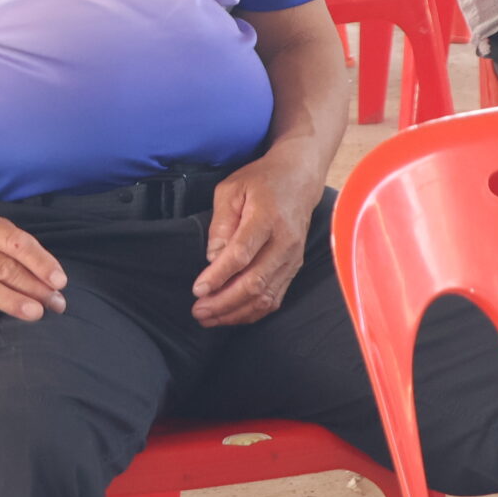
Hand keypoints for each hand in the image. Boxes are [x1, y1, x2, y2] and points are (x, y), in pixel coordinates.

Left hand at [191, 153, 319, 326]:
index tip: (198, 289)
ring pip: (266, 296)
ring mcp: (292, 258)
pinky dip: (253, 312)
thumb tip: (213, 259)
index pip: (242, 253)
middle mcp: (284, 242)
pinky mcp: (294, 268)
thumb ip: (221, 224)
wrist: (299, 178)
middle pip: (254, 282)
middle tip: (198, 310)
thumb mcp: (231, 189)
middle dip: (223, 302)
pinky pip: (275, 298)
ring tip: (209, 318)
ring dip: (236, 312)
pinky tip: (232, 315)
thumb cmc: (261, 181)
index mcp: (266, 218)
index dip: (219, 275)